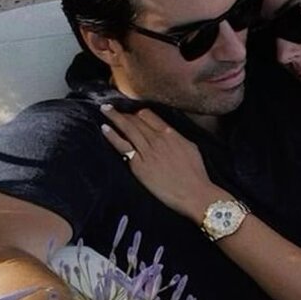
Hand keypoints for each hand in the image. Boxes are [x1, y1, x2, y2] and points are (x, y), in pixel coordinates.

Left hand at [100, 104, 217, 220]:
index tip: (131, 111)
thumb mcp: (190, 147)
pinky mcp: (139, 165)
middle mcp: (157, 139)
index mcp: (170, 133)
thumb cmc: (196, 173)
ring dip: (115, 117)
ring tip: (105, 109)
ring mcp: (147, 151)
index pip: (149, 115)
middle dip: (123, 112)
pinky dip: (112, 135)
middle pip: (136, 120)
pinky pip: (122, 146)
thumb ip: (176, 137)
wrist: (194, 192)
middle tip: (112, 107)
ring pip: (128, 128)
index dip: (138, 112)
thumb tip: (168, 133)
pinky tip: (105, 128)